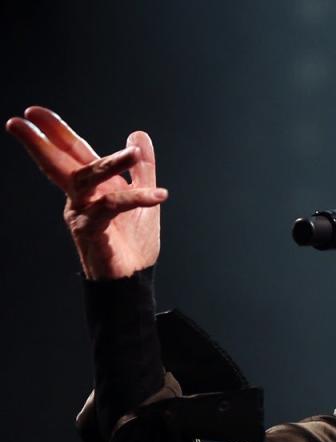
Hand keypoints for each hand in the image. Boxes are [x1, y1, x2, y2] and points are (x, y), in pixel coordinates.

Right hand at [5, 107, 167, 279]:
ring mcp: (82, 213)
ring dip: (111, 163)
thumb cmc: (132, 243)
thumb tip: (138, 135)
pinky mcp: (92, 230)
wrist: (134, 279)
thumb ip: (142, 169)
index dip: (55, 132)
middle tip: (18, 122)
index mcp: (90, 188)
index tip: (33, 112)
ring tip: (133, 155)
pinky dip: (137, 199)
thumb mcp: (143, 198)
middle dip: (39, 142)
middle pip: (57, 163)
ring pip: (87, 179)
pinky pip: (113, 207)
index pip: (71, 153)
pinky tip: (159, 195)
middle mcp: (80, 198)